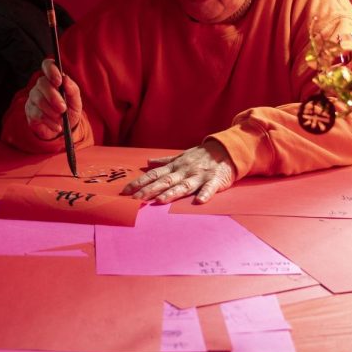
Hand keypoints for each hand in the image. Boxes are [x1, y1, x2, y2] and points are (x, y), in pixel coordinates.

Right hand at [25, 58, 81, 140]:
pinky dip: (49, 122)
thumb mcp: (76, 101)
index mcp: (53, 79)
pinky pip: (37, 114)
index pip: (47, 65)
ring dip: (52, 111)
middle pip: (41, 83)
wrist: (65, 129)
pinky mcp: (30, 112)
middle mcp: (41, 86)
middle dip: (53, 96)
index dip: (51, 70)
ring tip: (61, 119)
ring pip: (38, 100)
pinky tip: (57, 126)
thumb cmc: (70, 111)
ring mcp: (33, 98)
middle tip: (62, 108)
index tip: (58, 81)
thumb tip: (65, 79)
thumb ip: (72, 90)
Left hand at [121, 141, 235, 203]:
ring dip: (172, 193)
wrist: (225, 150)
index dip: (140, 182)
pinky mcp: (215, 180)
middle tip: (135, 199)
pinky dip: (205, 194)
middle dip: (150, 190)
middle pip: (165, 181)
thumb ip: (165, 161)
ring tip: (159, 201)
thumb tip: (148, 162)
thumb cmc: (201, 156)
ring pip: (184, 185)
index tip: (126, 191)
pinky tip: (199, 201)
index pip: (154, 175)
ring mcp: (199, 176)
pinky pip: (210, 188)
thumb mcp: (181, 156)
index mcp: (175, 166)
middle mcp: (184, 171)